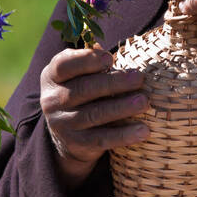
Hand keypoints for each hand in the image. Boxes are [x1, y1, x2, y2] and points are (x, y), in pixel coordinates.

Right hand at [40, 44, 149, 189]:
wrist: (67, 136)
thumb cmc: (81, 93)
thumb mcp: (76, 75)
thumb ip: (90, 62)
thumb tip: (106, 52)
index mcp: (52, 77)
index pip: (63, 65)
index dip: (86, 60)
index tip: (109, 58)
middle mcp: (51, 100)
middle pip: (83, 89)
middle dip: (113, 83)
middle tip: (139, 78)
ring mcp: (62, 124)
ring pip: (94, 114)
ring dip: (122, 108)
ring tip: (144, 102)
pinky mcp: (76, 144)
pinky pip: (102, 139)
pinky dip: (124, 135)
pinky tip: (143, 130)